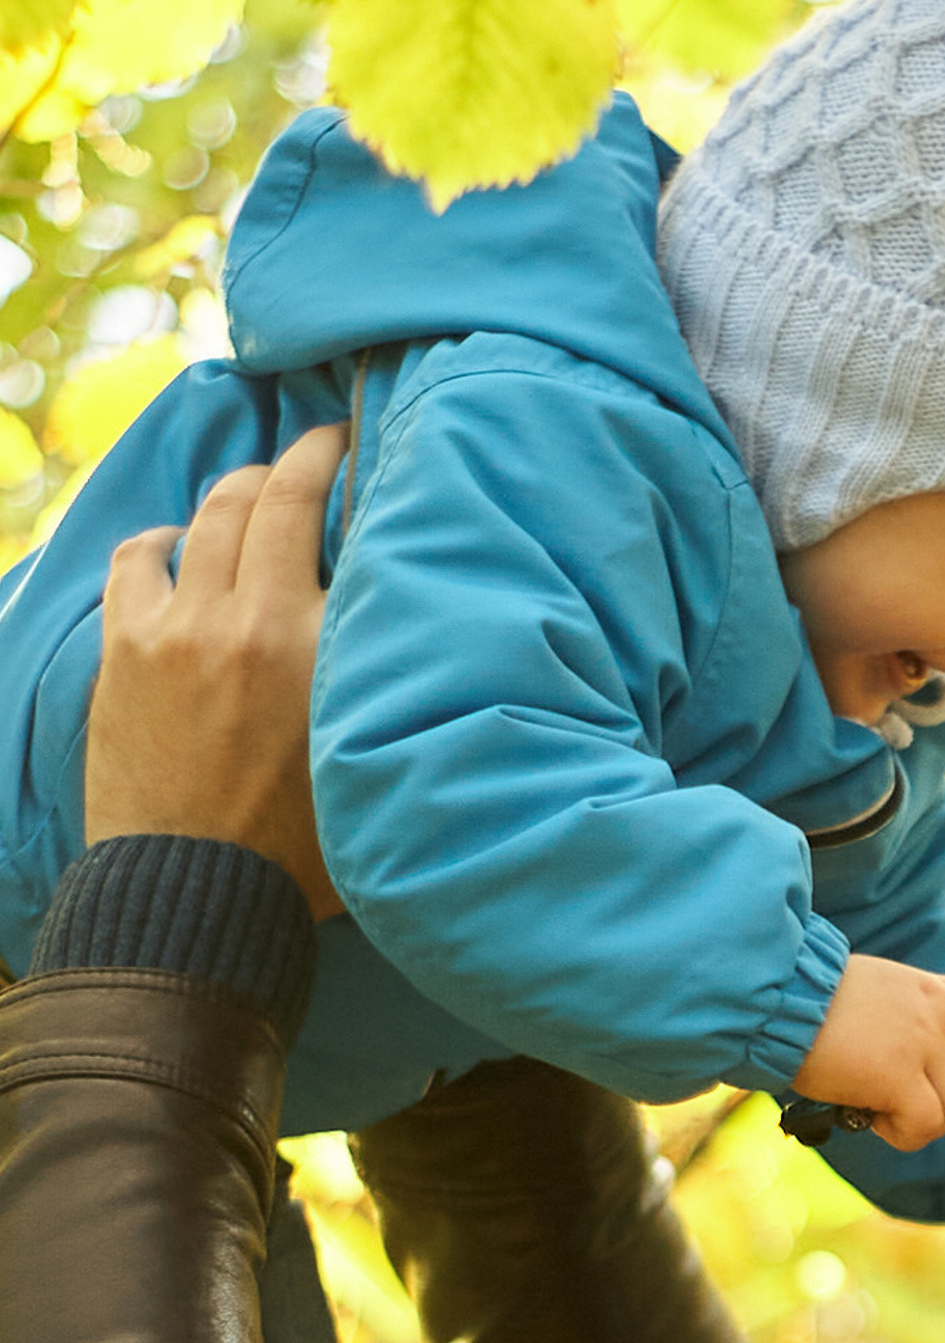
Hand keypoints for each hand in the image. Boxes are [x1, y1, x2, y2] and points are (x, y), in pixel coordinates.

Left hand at [87, 425, 347, 918]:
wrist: (198, 896)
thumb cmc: (303, 850)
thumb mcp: (371, 758)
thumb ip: (385, 684)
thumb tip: (418, 630)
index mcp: (317, 645)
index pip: (336, 522)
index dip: (343, 467)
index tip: (357, 446)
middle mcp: (248, 618)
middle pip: (268, 497)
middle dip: (296, 461)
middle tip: (317, 450)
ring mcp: (179, 627)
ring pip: (207, 516)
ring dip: (234, 493)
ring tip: (252, 492)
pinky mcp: (128, 649)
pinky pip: (138, 557)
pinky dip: (162, 541)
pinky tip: (176, 549)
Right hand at [793, 958, 944, 1147]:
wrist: (773, 1000)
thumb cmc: (806, 1002)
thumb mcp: (876, 993)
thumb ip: (911, 1017)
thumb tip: (927, 1065)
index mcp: (930, 987)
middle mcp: (934, 1008)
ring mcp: (919, 1041)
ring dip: (923, 1120)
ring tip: (879, 1109)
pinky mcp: (896, 1076)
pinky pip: (924, 1124)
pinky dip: (902, 1134)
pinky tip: (869, 1118)